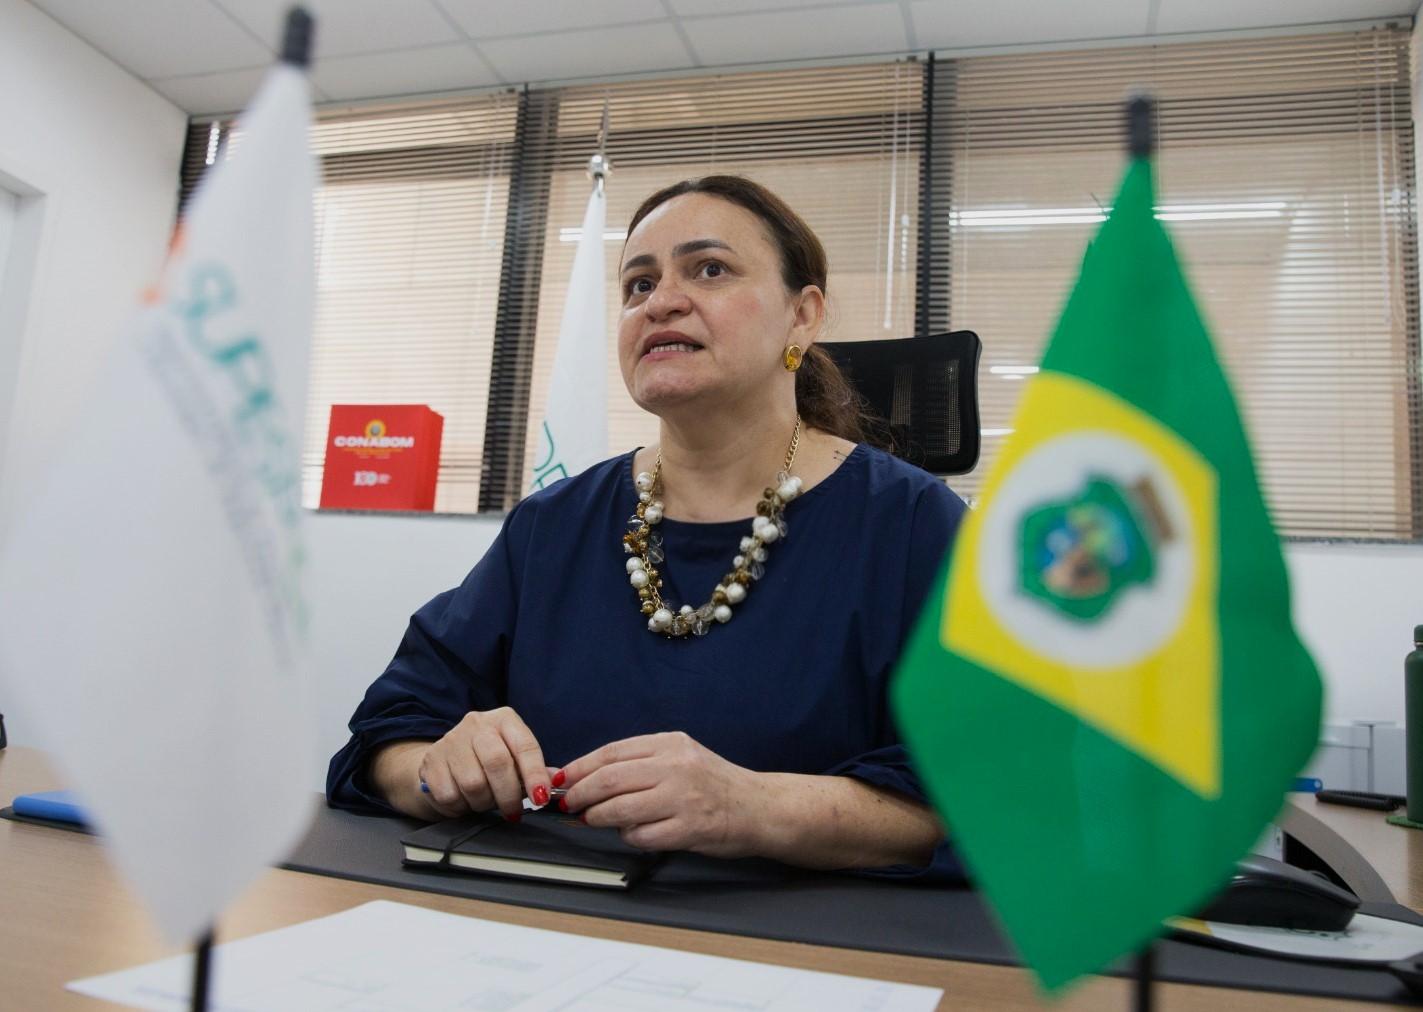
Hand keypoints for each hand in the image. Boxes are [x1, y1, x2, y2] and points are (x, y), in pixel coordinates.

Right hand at [416, 707, 551, 820]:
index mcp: (504, 720)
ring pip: (473, 783)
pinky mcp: (431, 761)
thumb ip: (534, 769)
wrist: (442, 760)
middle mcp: (477, 724)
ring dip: (483, 802)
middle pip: (498, 763)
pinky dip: (460, 806)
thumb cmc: (485, 760)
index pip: (525, 746)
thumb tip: (556, 780)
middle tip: (513, 812)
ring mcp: (451, 740)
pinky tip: (464, 800)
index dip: (535, 775)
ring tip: (485, 801)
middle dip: (509, 795)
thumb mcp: (513, 757)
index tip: (542, 798)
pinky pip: (450, 795)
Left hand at [557, 731, 763, 856]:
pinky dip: (628, 836)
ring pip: (619, 808)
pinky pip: (641, 835)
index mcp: (670, 743)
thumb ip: (640, 763)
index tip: (562, 780)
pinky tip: (633, 833)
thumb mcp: (681, 757)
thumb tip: (587, 775)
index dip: (579, 768)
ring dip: (597, 817)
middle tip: (568, 804)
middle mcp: (675, 766)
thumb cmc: (714, 784)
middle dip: (580, 794)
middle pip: (609, 779)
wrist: (757, 806)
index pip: (611, 753)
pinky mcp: (688, 828)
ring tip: (593, 819)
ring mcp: (682, 797)